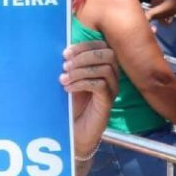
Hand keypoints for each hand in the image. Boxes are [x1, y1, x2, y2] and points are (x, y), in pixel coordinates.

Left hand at [60, 41, 118, 157]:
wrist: (74, 130)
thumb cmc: (71, 102)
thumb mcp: (70, 78)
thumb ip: (70, 63)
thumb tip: (62, 49)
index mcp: (103, 65)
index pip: (101, 45)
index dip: (84, 46)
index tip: (65, 53)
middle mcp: (112, 75)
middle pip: (108, 54)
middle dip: (84, 56)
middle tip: (65, 65)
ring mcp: (112, 89)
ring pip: (104, 69)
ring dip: (81, 71)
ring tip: (64, 79)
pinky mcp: (107, 102)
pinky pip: (100, 86)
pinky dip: (82, 83)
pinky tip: (68, 88)